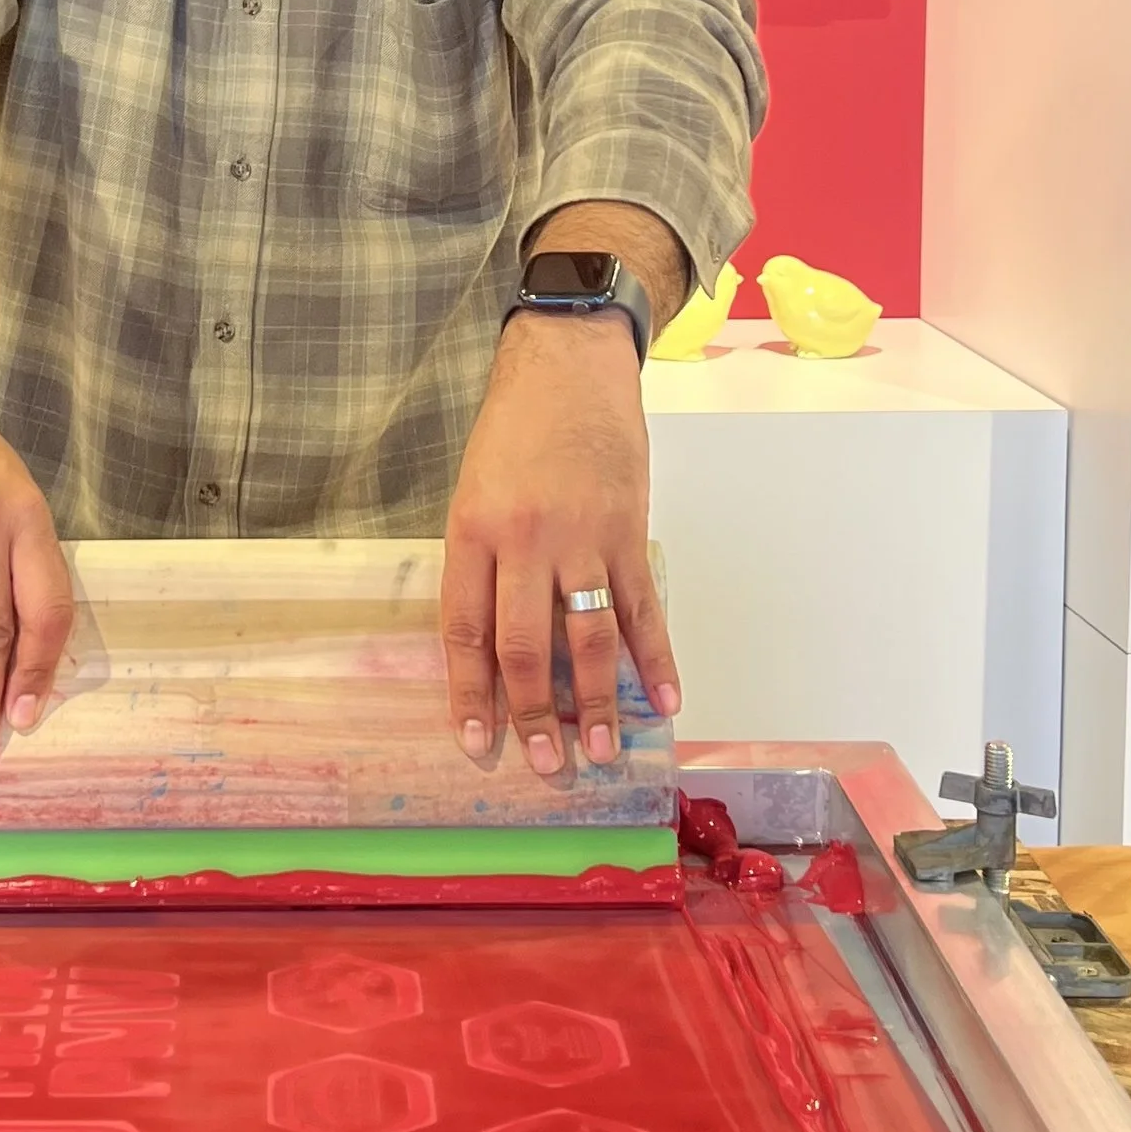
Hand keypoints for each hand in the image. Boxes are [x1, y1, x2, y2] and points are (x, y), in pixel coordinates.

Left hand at [441, 311, 681, 770]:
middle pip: (525, 645)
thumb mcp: (472, 495)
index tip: (477, 745)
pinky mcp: (630, 530)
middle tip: (546, 767)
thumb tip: (491, 653)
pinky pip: (643, 606)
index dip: (471, 695)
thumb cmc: (512, 432)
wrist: (570, 365)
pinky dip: (655, 656)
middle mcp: (526, 541)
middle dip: (536, 714)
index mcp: (473, 533)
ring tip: (601, 752)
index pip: (467, 631)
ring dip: (595, 700)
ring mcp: (583, 537)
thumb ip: (480, 568)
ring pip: (588, 635)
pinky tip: (663, 700)